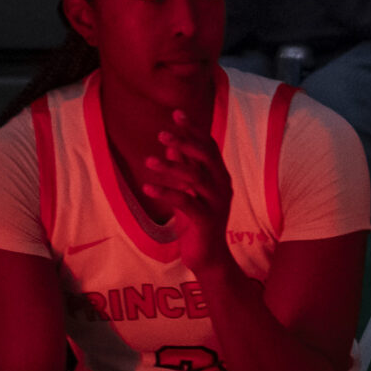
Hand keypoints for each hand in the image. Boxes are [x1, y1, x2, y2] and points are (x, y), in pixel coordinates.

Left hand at [139, 107, 236, 273]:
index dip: (194, 129)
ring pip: (194, 177)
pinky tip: (147, 188)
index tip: (177, 113)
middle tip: (161, 133)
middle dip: (184, 141)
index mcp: (220, 176)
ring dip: (170, 167)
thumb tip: (172, 145)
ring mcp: (216, 203)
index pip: (209, 146)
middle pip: (206, 156)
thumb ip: (184, 168)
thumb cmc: (197, 222)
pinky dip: (166, 193)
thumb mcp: (189, 191)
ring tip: (147, 162)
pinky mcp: (206, 220)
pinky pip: (185, 202)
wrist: (208, 257)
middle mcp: (222, 186)